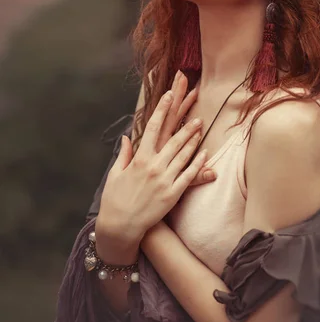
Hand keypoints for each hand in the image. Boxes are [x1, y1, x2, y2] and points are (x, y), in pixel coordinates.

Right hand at [96, 80, 212, 247]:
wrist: (120, 226)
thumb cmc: (115, 199)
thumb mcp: (116, 174)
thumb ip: (124, 154)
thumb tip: (126, 138)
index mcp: (139, 159)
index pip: (153, 128)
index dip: (162, 109)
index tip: (169, 95)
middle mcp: (153, 167)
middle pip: (173, 139)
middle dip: (185, 124)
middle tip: (195, 112)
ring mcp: (164, 180)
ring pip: (183, 155)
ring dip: (193, 139)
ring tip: (200, 127)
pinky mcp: (172, 194)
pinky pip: (188, 175)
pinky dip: (197, 163)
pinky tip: (203, 153)